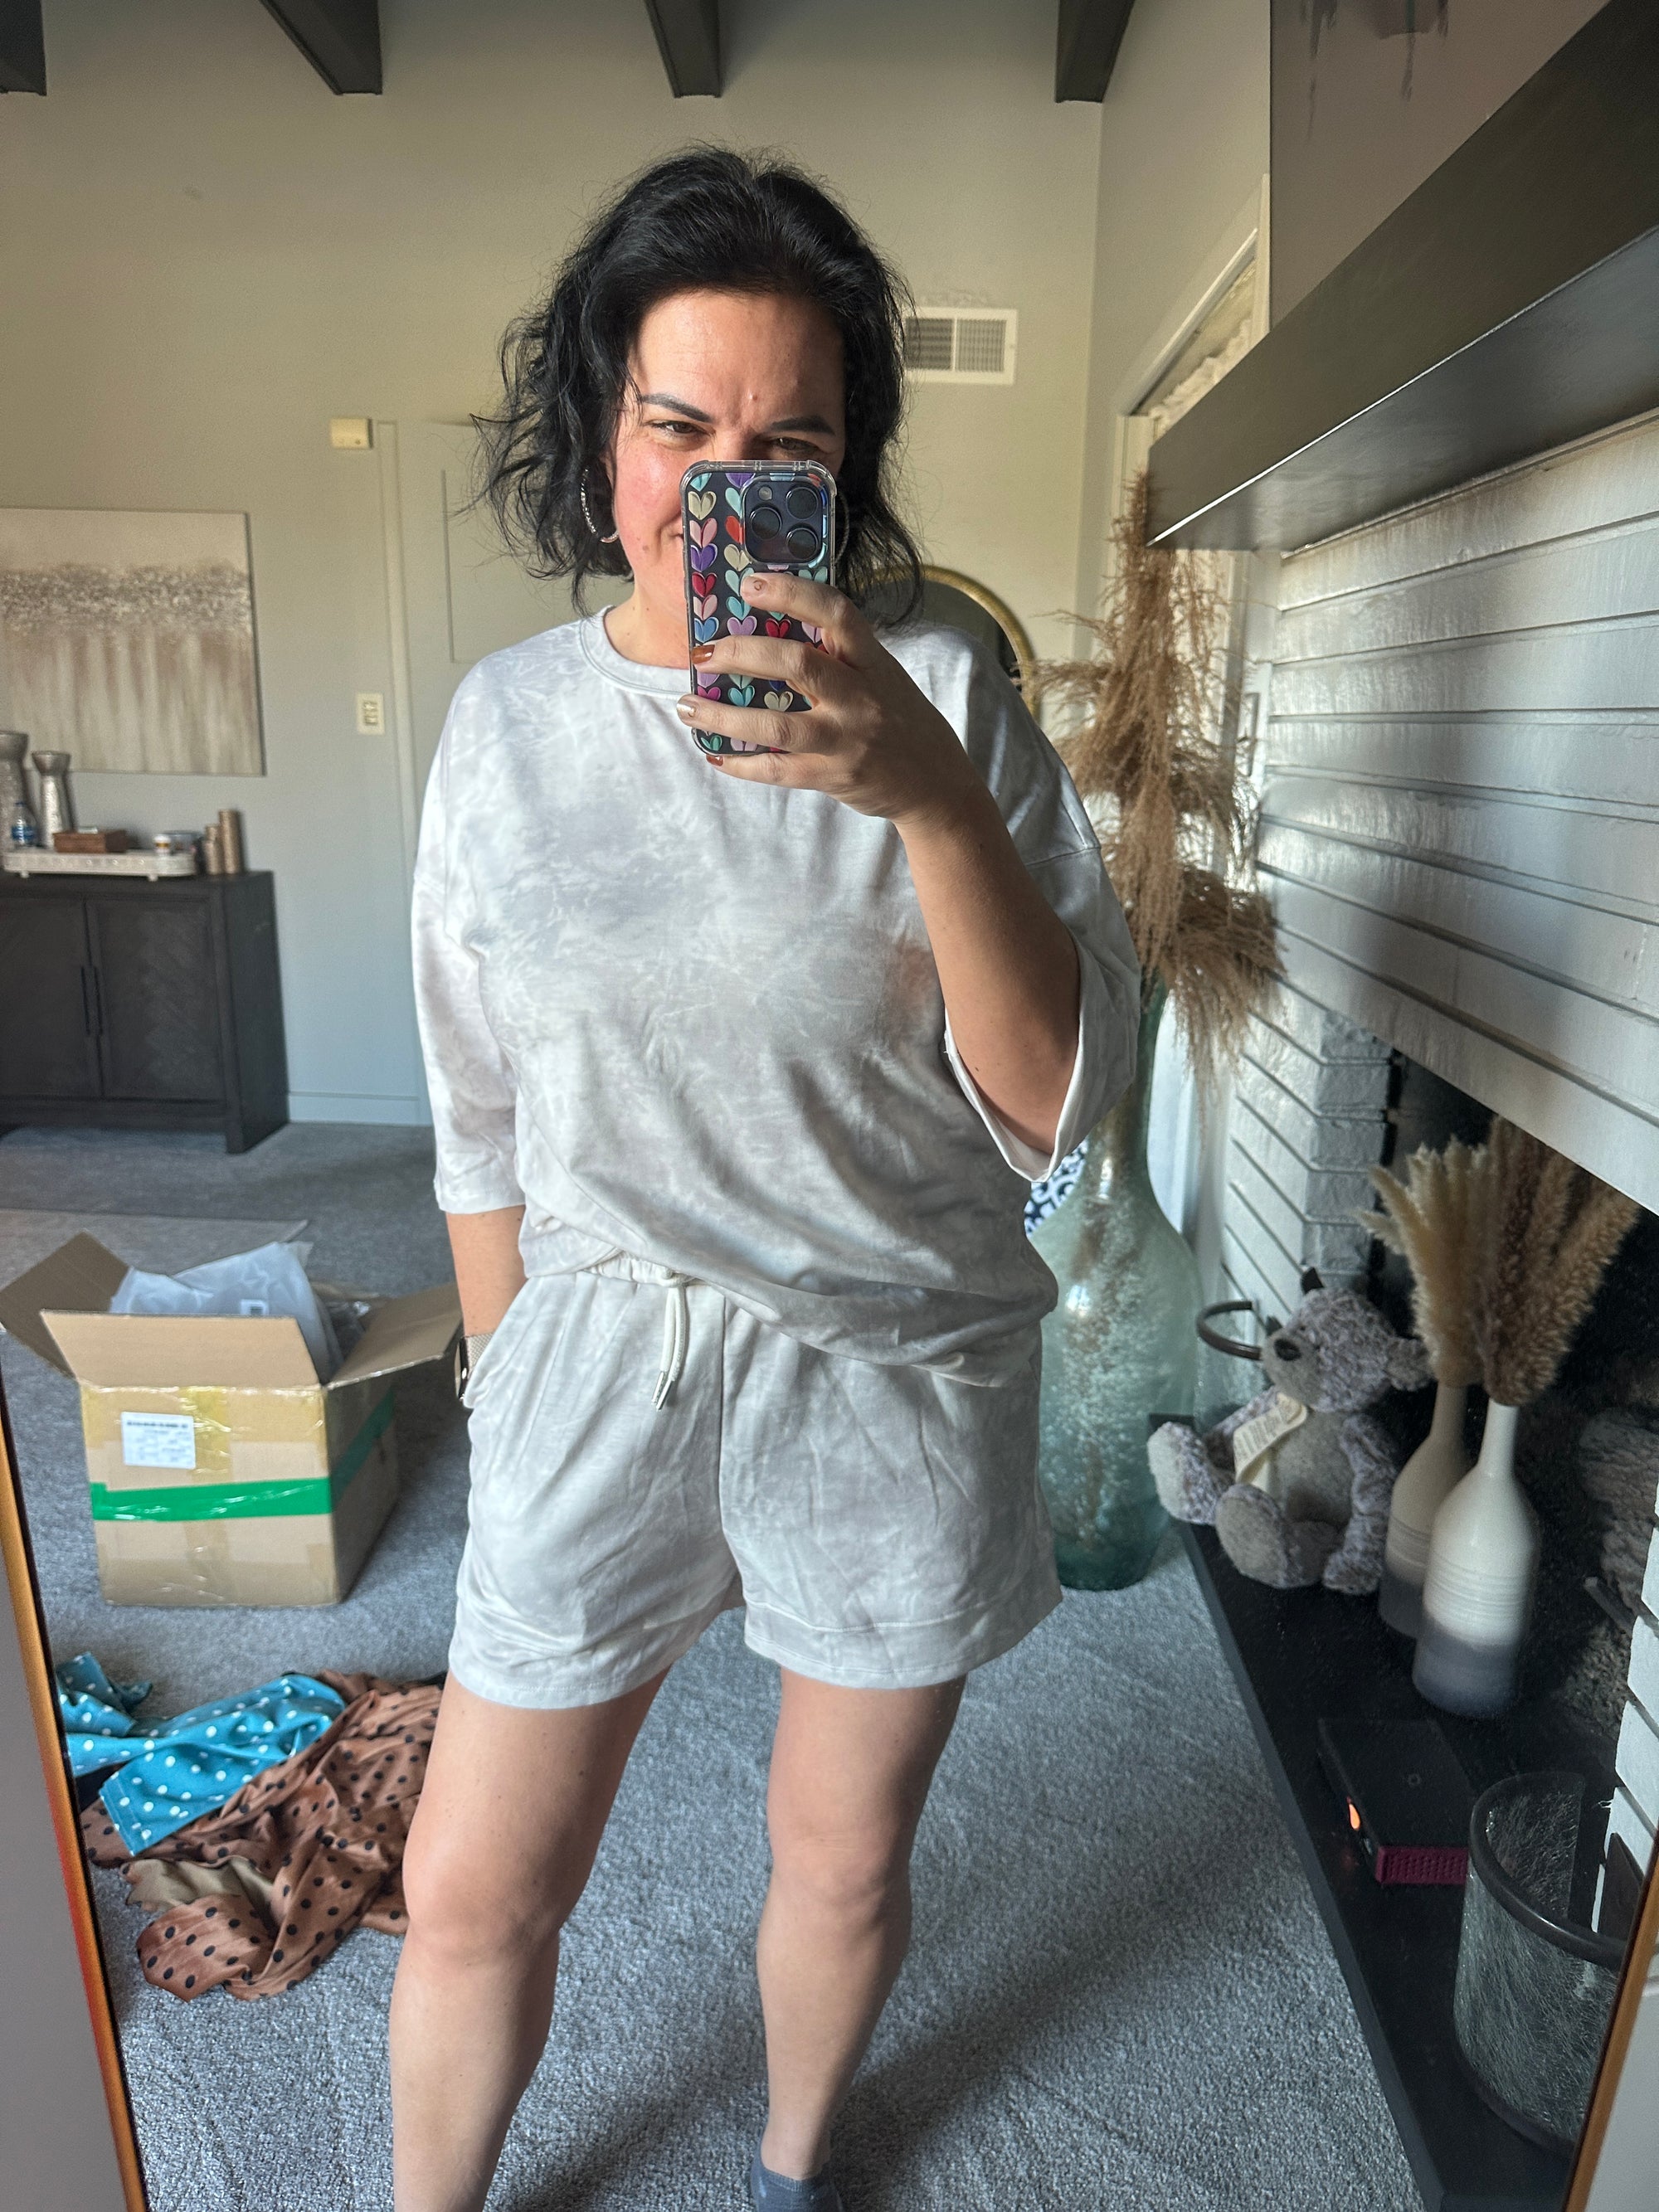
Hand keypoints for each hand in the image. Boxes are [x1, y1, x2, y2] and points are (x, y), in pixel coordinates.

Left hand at [677, 571, 980, 827]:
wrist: (935, 783)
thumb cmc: (899, 720)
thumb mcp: (881, 675)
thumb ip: (839, 654)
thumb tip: (769, 626)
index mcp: (871, 661)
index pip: (835, 612)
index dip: (791, 592)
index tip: (749, 584)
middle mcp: (860, 697)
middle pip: (796, 663)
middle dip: (741, 654)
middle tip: (702, 653)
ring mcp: (847, 739)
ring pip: (776, 725)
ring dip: (724, 716)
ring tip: (688, 706)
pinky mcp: (834, 777)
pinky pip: (778, 770)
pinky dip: (741, 763)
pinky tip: (715, 754)